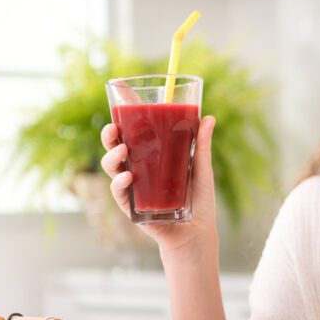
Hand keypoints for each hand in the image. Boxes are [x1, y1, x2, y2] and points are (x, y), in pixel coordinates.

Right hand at [100, 116, 218, 252]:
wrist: (197, 232)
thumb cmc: (199, 199)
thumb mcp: (202, 169)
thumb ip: (202, 146)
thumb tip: (209, 118)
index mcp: (153, 153)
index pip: (134, 129)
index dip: (124, 110)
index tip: (119, 87)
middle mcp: (139, 167)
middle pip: (116, 145)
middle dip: (110, 134)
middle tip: (113, 128)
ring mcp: (133, 185)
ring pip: (111, 166)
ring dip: (112, 156)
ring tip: (123, 150)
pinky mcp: (131, 205)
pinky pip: (119, 192)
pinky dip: (119, 183)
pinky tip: (127, 177)